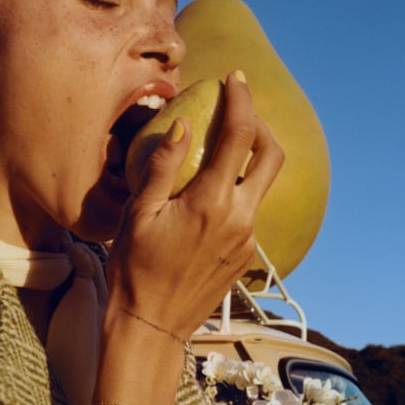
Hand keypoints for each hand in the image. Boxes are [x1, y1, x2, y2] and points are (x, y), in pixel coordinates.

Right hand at [106, 70, 283, 338]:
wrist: (151, 326)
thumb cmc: (133, 268)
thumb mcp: (138, 213)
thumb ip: (161, 166)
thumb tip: (184, 125)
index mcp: (212, 202)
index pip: (240, 136)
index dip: (241, 100)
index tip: (234, 77)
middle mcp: (240, 218)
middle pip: (271, 156)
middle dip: (261, 125)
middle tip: (237, 110)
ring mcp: (248, 239)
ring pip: (261, 185)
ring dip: (248, 159)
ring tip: (219, 149)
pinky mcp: (246, 256)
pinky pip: (249, 211)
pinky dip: (236, 191)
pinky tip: (207, 195)